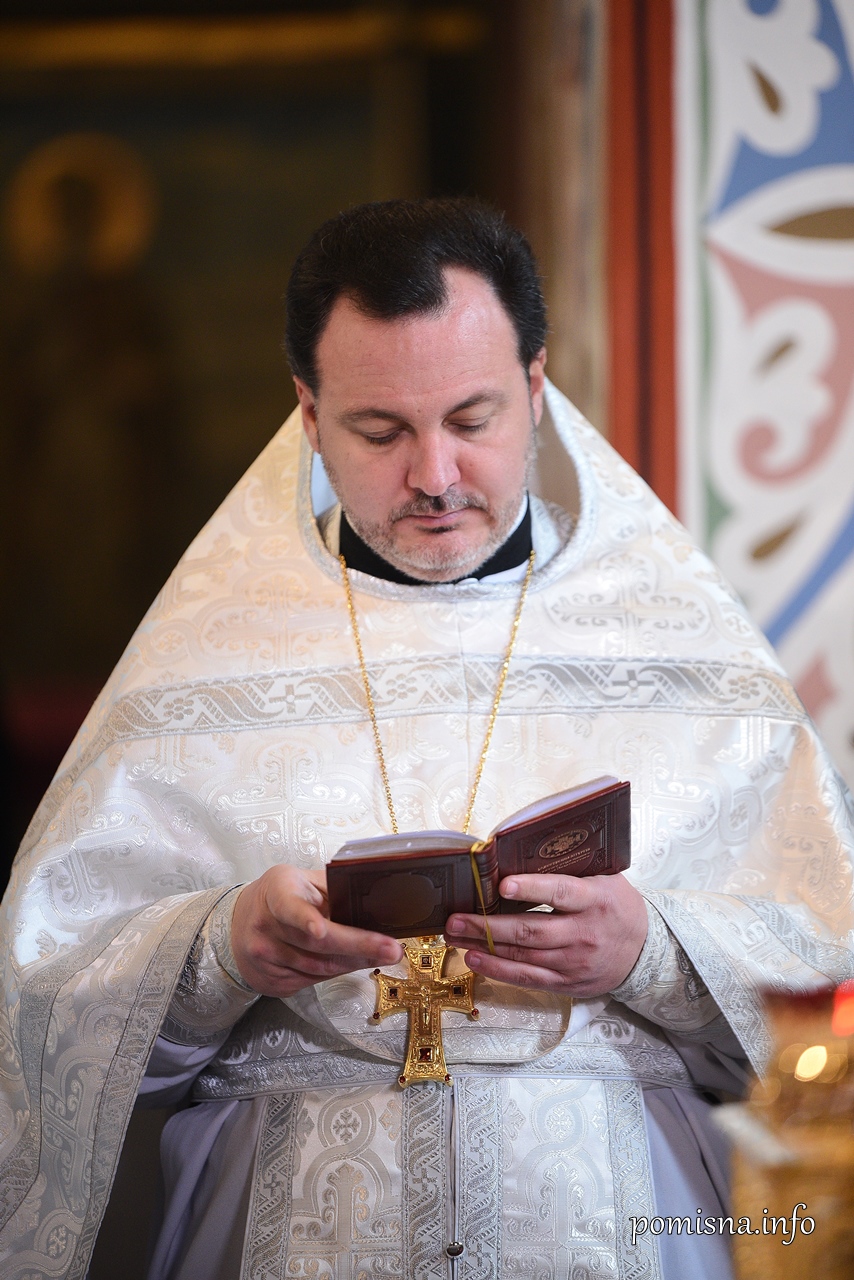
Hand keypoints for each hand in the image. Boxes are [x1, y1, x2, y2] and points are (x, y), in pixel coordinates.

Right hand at [230, 865, 402, 996]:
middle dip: (359, 946)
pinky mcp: (270, 980)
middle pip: (315, 944)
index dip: (305, 919)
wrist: (239, 924)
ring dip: (355, 962)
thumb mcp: (303, 882)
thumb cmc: (281, 897)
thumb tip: (375, 905)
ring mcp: (265, 956)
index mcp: (276, 892)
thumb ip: (332, 889)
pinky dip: (337, 972)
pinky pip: (312, 980)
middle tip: (390, 948)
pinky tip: (352, 963)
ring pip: (319, 967)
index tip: (319, 929)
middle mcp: (265, 924)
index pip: (289, 907)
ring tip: (382, 954)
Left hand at [444, 873, 647, 996]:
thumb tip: (523, 852)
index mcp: (595, 899)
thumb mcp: (604, 879)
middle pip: (530, 931)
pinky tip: (475, 960)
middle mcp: (584, 933)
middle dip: (487, 925)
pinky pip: (528, 978)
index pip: (560, 892)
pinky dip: (498, 970)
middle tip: (455, 917)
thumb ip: (570, 869)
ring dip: (484, 947)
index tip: (502, 884)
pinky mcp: (567, 983)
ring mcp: (574, 962)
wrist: (644, 950)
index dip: (531, 889)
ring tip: (455, 936)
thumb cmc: (615, 905)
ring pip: (523, 956)